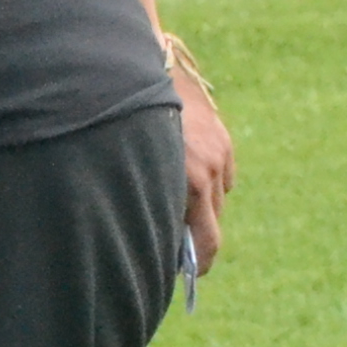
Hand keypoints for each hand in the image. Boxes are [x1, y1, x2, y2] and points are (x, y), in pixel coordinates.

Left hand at [158, 32, 232, 273]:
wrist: (141, 71)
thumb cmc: (123, 127)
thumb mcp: (134, 172)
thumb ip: (151, 205)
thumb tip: (158, 238)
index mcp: (192, 183)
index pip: (208, 242)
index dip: (200, 263)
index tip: (192, 275)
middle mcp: (212, 169)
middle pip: (213, 221)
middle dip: (195, 235)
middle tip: (175, 245)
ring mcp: (220, 151)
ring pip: (218, 196)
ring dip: (201, 206)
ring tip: (176, 203)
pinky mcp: (222, 137)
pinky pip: (222, 173)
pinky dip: (208, 181)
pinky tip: (186, 173)